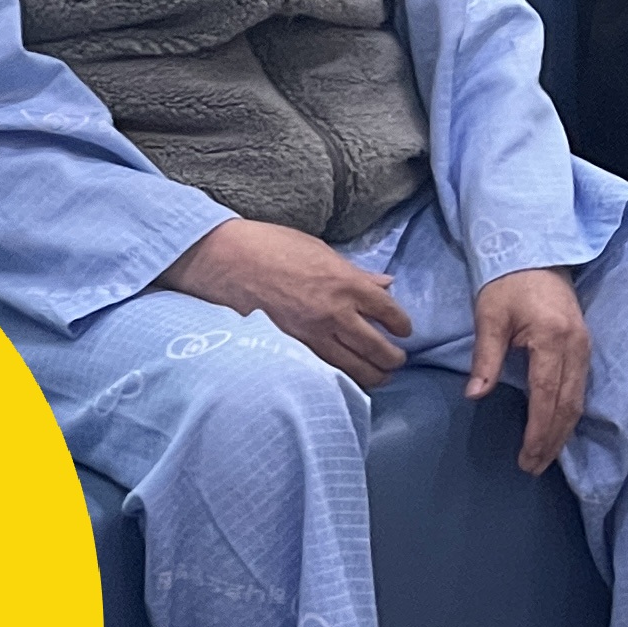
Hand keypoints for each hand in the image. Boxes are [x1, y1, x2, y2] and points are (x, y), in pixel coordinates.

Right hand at [158, 219, 412, 389]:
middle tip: (397, 360)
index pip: (390, 312)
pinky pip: (324, 372)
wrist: (224, 259)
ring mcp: (311, 335)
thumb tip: (385, 283)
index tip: (404, 330)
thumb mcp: (320, 251)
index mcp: (347, 283)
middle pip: (379, 349)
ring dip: (374, 375)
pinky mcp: (289, 349)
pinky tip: (346, 378)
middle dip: (393, 359)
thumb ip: (356, 273)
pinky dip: (341, 379)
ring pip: (355, 369)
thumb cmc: (270, 247)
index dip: (402, 325)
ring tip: (379, 375)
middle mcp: (335, 313)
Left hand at [466, 267, 593, 475]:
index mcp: (552, 339)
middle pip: (568, 405)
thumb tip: (475, 396)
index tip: (526, 457)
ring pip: (578, 400)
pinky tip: (556, 428)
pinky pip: (580, 389)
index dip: (538, 431)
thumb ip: (485, 357)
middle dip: (552, 440)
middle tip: (533, 467)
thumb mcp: (490, 317)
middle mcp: (576, 348)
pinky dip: (568, 414)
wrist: (537, 253)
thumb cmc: (508, 283)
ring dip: (562, 431)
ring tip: (544, 456)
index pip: (547, 396)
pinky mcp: (584, 348)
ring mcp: (585, 348)